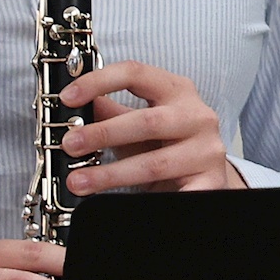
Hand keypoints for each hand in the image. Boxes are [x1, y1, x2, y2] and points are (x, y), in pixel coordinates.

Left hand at [60, 60, 248, 192]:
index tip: (68, 98)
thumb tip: (74, 105)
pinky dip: (157, 202)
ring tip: (79, 182)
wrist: (206, 175)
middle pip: (147, 121)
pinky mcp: (212, 182)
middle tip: (70, 145)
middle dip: (103, 134)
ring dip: (111, 174)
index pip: (136, 73)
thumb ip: (110, 111)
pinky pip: (182, 194)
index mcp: (177, 90)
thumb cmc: (168, 144)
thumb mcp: (139, 122)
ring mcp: (207, 150)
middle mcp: (197, 116)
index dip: (98, 82)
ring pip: (155, 163)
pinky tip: (131, 206)